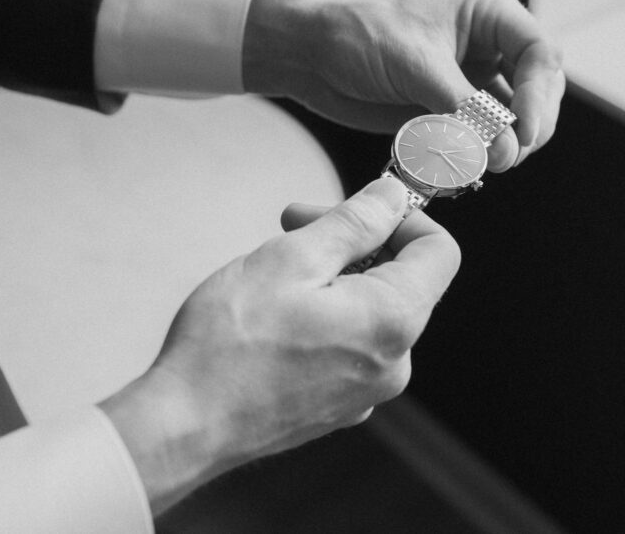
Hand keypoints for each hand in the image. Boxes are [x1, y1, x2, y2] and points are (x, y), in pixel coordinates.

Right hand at [99, 178, 459, 513]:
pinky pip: (350, 345)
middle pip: (402, 279)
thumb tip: (394, 196)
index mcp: (392, 320)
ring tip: (275, 272)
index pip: (439, 251)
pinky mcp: (338, 407)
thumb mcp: (291, 258)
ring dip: (334, 278)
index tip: (354, 204)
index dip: (402, 216)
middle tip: (290, 224)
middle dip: (354, 242)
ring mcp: (367, 392)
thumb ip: (354, 222)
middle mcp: (394, 363)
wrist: (186, 426)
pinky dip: (325, 317)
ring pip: (371, 311)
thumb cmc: (231, 342)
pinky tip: (274, 316)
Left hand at [243, 0, 564, 171]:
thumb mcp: (415, 64)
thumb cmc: (356, 33)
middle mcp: (486, 48)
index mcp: (487, 14)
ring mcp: (468, 83)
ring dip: (502, 147)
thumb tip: (504, 149)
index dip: (539, 95)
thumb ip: (463, 108)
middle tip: (506, 157)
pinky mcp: (446, 114)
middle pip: (536, 92)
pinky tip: (461, 169)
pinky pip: (476, 141)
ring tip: (480, 164)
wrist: (307, 53)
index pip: (540, 54)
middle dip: (527, 127)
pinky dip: (473, 158)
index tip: (523, 130)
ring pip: (511, 122)